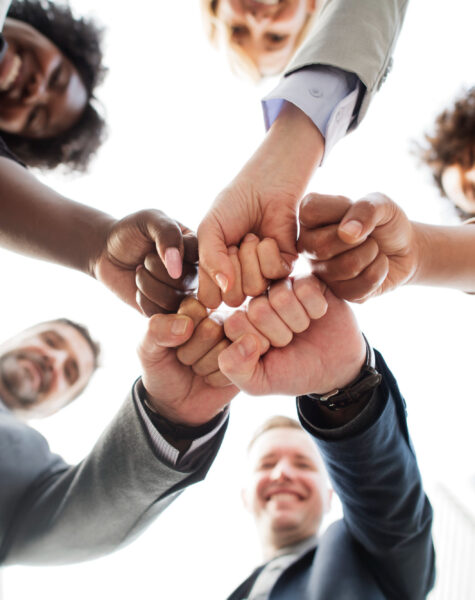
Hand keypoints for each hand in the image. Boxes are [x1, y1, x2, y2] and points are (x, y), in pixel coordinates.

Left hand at [93, 209, 197, 314]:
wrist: (108, 252)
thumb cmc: (131, 232)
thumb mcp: (149, 219)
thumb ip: (167, 233)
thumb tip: (176, 268)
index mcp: (196, 249)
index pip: (201, 257)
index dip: (174, 255)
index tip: (154, 246)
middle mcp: (195, 273)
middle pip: (185, 281)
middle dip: (155, 268)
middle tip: (144, 259)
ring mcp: (182, 294)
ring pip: (173, 300)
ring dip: (146, 284)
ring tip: (140, 271)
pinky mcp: (166, 310)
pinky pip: (160, 313)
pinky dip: (143, 300)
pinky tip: (138, 288)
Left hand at [138, 298, 236, 426]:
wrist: (176, 404)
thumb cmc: (162, 369)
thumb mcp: (147, 350)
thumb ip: (156, 330)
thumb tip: (186, 326)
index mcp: (195, 308)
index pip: (193, 309)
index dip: (179, 333)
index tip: (173, 343)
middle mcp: (219, 319)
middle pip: (211, 329)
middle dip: (191, 353)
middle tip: (185, 360)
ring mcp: (237, 340)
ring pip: (225, 349)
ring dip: (204, 367)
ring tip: (198, 368)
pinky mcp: (248, 361)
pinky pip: (237, 369)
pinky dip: (216, 379)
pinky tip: (211, 378)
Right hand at [197, 103, 323, 307]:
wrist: (263, 186)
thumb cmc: (232, 207)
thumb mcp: (210, 230)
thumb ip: (209, 259)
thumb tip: (225, 287)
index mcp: (218, 277)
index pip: (211, 299)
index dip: (211, 277)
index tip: (216, 250)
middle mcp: (241, 282)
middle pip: (234, 298)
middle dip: (233, 265)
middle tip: (236, 242)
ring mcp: (264, 278)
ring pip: (255, 288)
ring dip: (250, 256)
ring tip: (252, 237)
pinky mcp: (286, 268)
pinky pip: (275, 273)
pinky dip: (269, 252)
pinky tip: (268, 238)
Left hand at [219, 277, 362, 395]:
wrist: (333, 369)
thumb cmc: (291, 373)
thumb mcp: (258, 382)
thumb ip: (234, 368)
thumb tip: (245, 340)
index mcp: (238, 321)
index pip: (235, 323)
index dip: (258, 344)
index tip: (268, 352)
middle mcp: (256, 299)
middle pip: (259, 309)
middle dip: (280, 335)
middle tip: (289, 341)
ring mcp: (281, 286)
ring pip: (282, 297)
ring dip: (298, 322)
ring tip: (302, 329)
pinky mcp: (307, 279)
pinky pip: (305, 287)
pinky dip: (316, 309)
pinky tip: (317, 315)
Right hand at [298, 193, 418, 301]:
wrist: (405, 250)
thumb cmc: (386, 222)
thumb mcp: (382, 204)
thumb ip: (364, 209)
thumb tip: (346, 234)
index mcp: (309, 218)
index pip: (310, 212)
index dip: (339, 211)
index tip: (354, 210)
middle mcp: (307, 245)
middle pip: (321, 246)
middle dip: (359, 239)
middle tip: (367, 234)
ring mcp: (320, 272)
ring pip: (346, 266)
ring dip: (372, 254)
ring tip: (373, 248)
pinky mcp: (338, 293)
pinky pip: (360, 285)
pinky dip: (379, 271)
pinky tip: (376, 265)